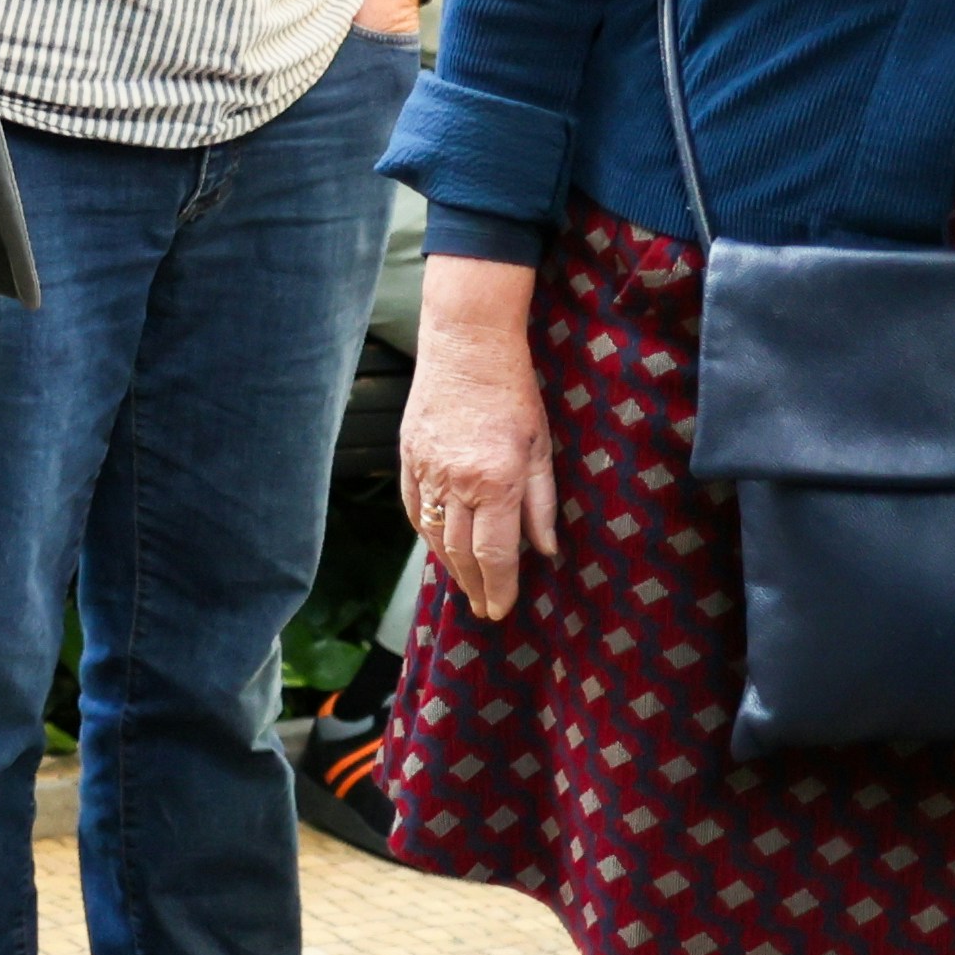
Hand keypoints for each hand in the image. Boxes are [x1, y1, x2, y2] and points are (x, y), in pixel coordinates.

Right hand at [397, 257, 558, 621]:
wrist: (466, 345)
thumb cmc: (513, 392)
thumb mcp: (541, 448)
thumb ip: (541, 504)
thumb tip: (545, 551)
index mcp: (496, 481)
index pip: (495, 554)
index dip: (499, 588)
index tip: (502, 610)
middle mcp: (457, 481)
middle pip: (461, 553)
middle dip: (475, 587)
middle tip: (486, 608)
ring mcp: (427, 469)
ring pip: (434, 535)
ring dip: (450, 566)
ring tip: (467, 584)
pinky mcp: (409, 457)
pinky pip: (415, 509)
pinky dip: (428, 534)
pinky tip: (441, 547)